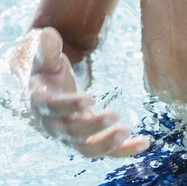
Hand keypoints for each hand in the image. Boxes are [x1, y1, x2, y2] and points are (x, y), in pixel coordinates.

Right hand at [26, 28, 149, 157]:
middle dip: (93, 127)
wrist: (45, 94)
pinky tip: (144, 143)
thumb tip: (47, 33)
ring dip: (107, 144)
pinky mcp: (88, 141)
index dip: (71, 105)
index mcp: (42, 103)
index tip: (90, 99)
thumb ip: (47, 48)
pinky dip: (124, 151)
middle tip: (116, 116)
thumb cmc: (47, 73)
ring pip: (87, 148)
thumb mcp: (45, 58)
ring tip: (128, 132)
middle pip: (72, 132)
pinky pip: (106, 151)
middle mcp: (55, 125)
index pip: (55, 107)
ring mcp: (71, 137)